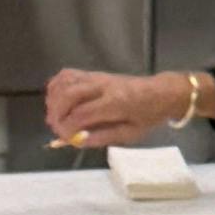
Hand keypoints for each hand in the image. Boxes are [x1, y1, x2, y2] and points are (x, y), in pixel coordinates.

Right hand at [45, 67, 202, 144]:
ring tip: (56, 116)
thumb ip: (103, 137)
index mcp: (116, 103)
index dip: (67, 128)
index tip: (65, 138)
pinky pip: (68, 74)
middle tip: (57, 129)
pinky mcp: (93, 73)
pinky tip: (57, 101)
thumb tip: (78, 142)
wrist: (160, 93)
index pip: (82, 114)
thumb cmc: (147, 116)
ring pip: (65, 81)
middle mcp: (103, 86)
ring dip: (54, 100)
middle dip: (57, 114)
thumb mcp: (130, 134)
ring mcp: (97, 76)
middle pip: (68, 95)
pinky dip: (57, 86)